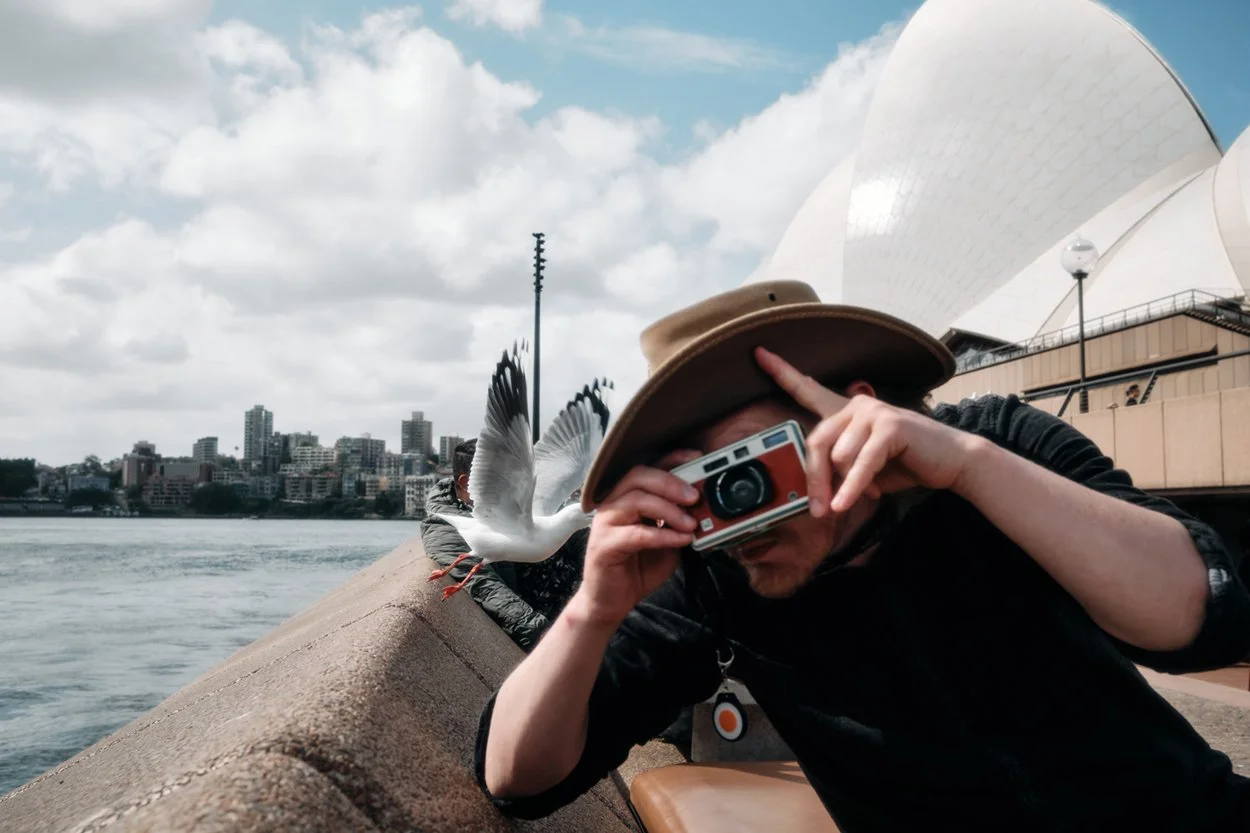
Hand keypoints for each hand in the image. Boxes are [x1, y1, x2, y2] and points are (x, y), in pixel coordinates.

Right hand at [574, 451, 701, 627]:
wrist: (611, 602)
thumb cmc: (636, 568)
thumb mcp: (666, 540)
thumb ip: (678, 522)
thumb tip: (703, 508)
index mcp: (627, 497)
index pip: (648, 468)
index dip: (672, 459)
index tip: (697, 457)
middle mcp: (613, 504)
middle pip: (638, 476)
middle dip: (671, 482)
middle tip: (695, 495)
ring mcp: (605, 523)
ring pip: (636, 500)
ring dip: (669, 509)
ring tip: (691, 523)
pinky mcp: (604, 545)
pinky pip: (636, 533)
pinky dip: (663, 535)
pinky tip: (680, 540)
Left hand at [755, 346, 982, 515]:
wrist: (950, 462)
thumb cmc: (905, 464)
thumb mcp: (863, 470)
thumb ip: (839, 470)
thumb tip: (817, 493)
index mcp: (846, 412)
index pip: (808, 390)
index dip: (782, 372)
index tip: (759, 354)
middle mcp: (856, 405)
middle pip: (816, 442)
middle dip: (815, 480)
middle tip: (817, 509)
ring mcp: (873, 412)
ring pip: (838, 456)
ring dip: (847, 485)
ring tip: (862, 495)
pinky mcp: (890, 426)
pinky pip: (859, 463)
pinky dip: (852, 487)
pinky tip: (846, 503)